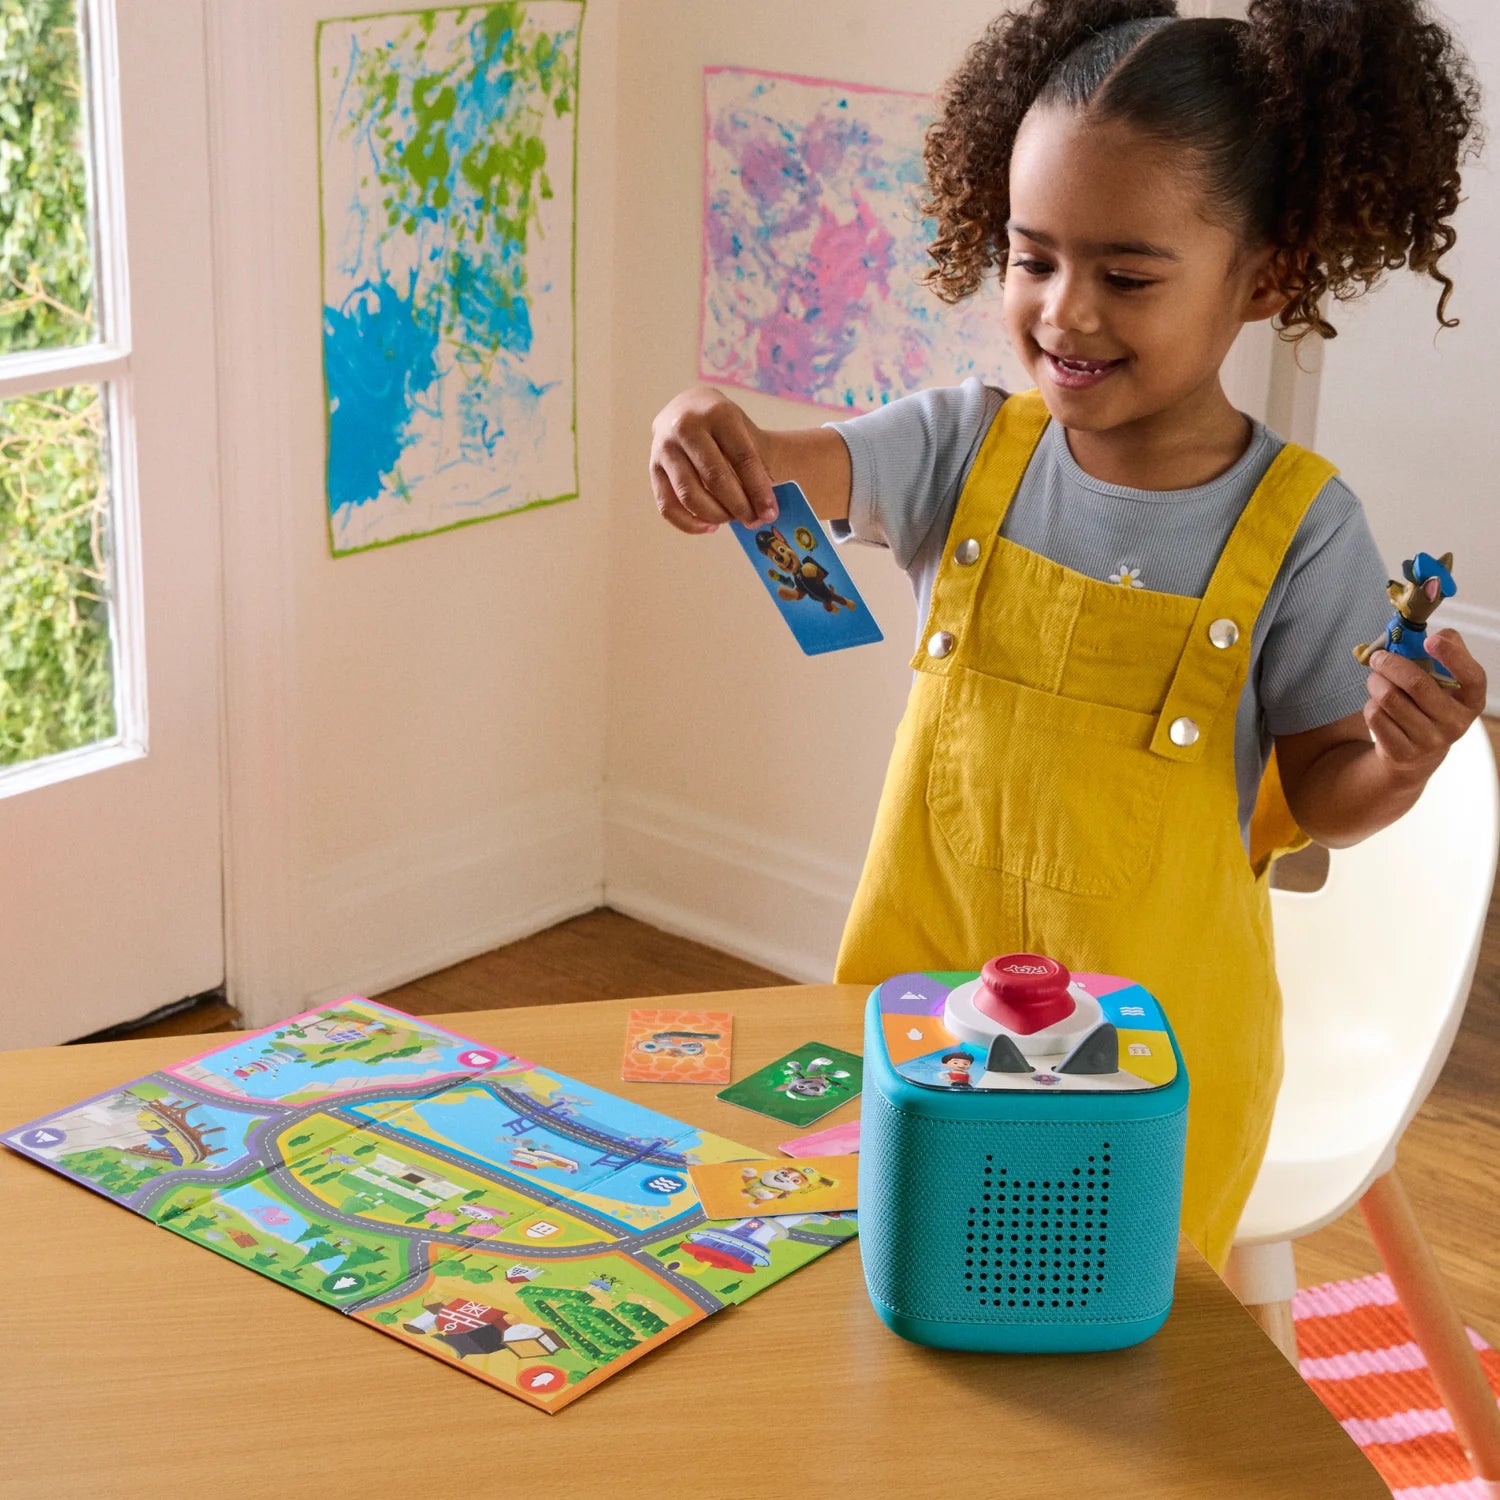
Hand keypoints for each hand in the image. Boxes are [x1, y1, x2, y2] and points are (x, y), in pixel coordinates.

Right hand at [649, 385, 777, 534]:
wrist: (688, 409)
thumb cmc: (724, 427)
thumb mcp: (745, 432)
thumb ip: (757, 465)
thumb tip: (765, 511)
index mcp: (718, 413)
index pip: (743, 458)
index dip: (759, 490)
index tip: (770, 513)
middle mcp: (686, 427)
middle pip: (715, 478)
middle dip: (739, 506)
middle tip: (754, 521)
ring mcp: (665, 447)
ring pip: (690, 495)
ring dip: (716, 515)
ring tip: (733, 519)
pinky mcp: (653, 468)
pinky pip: (668, 506)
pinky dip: (690, 524)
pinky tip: (711, 527)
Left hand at [1364, 629, 1486, 780]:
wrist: (1417, 754)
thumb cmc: (1430, 704)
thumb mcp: (1445, 682)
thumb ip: (1448, 652)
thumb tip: (1441, 634)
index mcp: (1471, 701)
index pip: (1472, 678)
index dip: (1453, 656)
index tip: (1430, 639)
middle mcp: (1456, 724)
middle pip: (1416, 684)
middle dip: (1390, 663)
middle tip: (1378, 657)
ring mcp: (1430, 741)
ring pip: (1390, 699)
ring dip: (1375, 682)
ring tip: (1375, 679)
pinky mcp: (1402, 753)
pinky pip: (1376, 716)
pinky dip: (1371, 704)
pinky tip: (1377, 705)